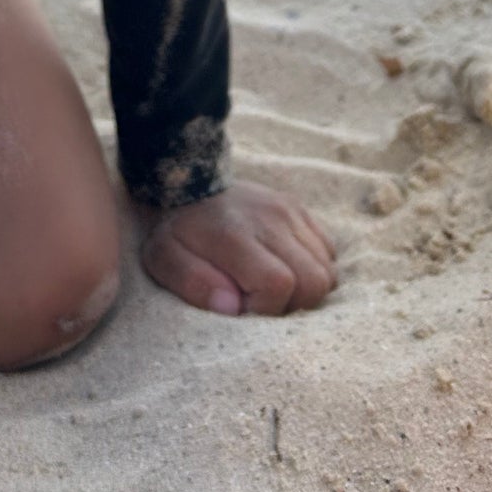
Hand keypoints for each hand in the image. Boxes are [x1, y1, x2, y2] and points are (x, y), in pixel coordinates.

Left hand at [140, 180, 336, 316]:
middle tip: (261, 302)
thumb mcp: (164, 259)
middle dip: (293, 306)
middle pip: (314, 281)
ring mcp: (289, 211)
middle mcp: (270, 219)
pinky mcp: (299, 208)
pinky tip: (285, 268)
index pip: (278, 284)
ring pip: (327, 271)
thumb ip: (193, 283)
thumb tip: (233, 307)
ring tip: (272, 287)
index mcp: (235, 234)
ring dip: (305, 290)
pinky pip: (328, 252)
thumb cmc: (175, 230)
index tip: (243, 309)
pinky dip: (314, 269)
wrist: (187, 181)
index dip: (266, 310)